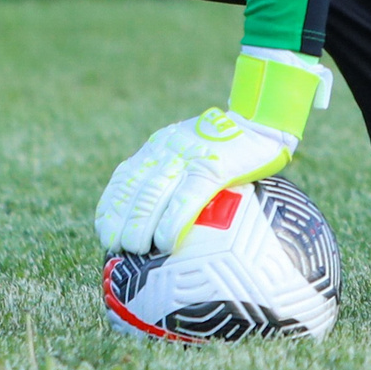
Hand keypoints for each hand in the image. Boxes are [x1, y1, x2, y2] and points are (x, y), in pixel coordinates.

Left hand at [96, 47, 332, 252]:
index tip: (105, 233)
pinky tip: (165, 242)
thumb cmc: (237, 147)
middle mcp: (167, 148)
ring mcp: (189, 155)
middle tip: (117, 250)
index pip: (125, 178)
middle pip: (134, 188)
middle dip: (121, 221)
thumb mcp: (200, 153)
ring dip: (140, 224)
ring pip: (154, 192)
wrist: (266, 118)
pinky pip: (188, 196)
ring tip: (135, 251)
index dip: (111, 207)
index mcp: (160, 146)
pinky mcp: (214, 163)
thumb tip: (171, 227)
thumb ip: (183, 179)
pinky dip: (173, 221)